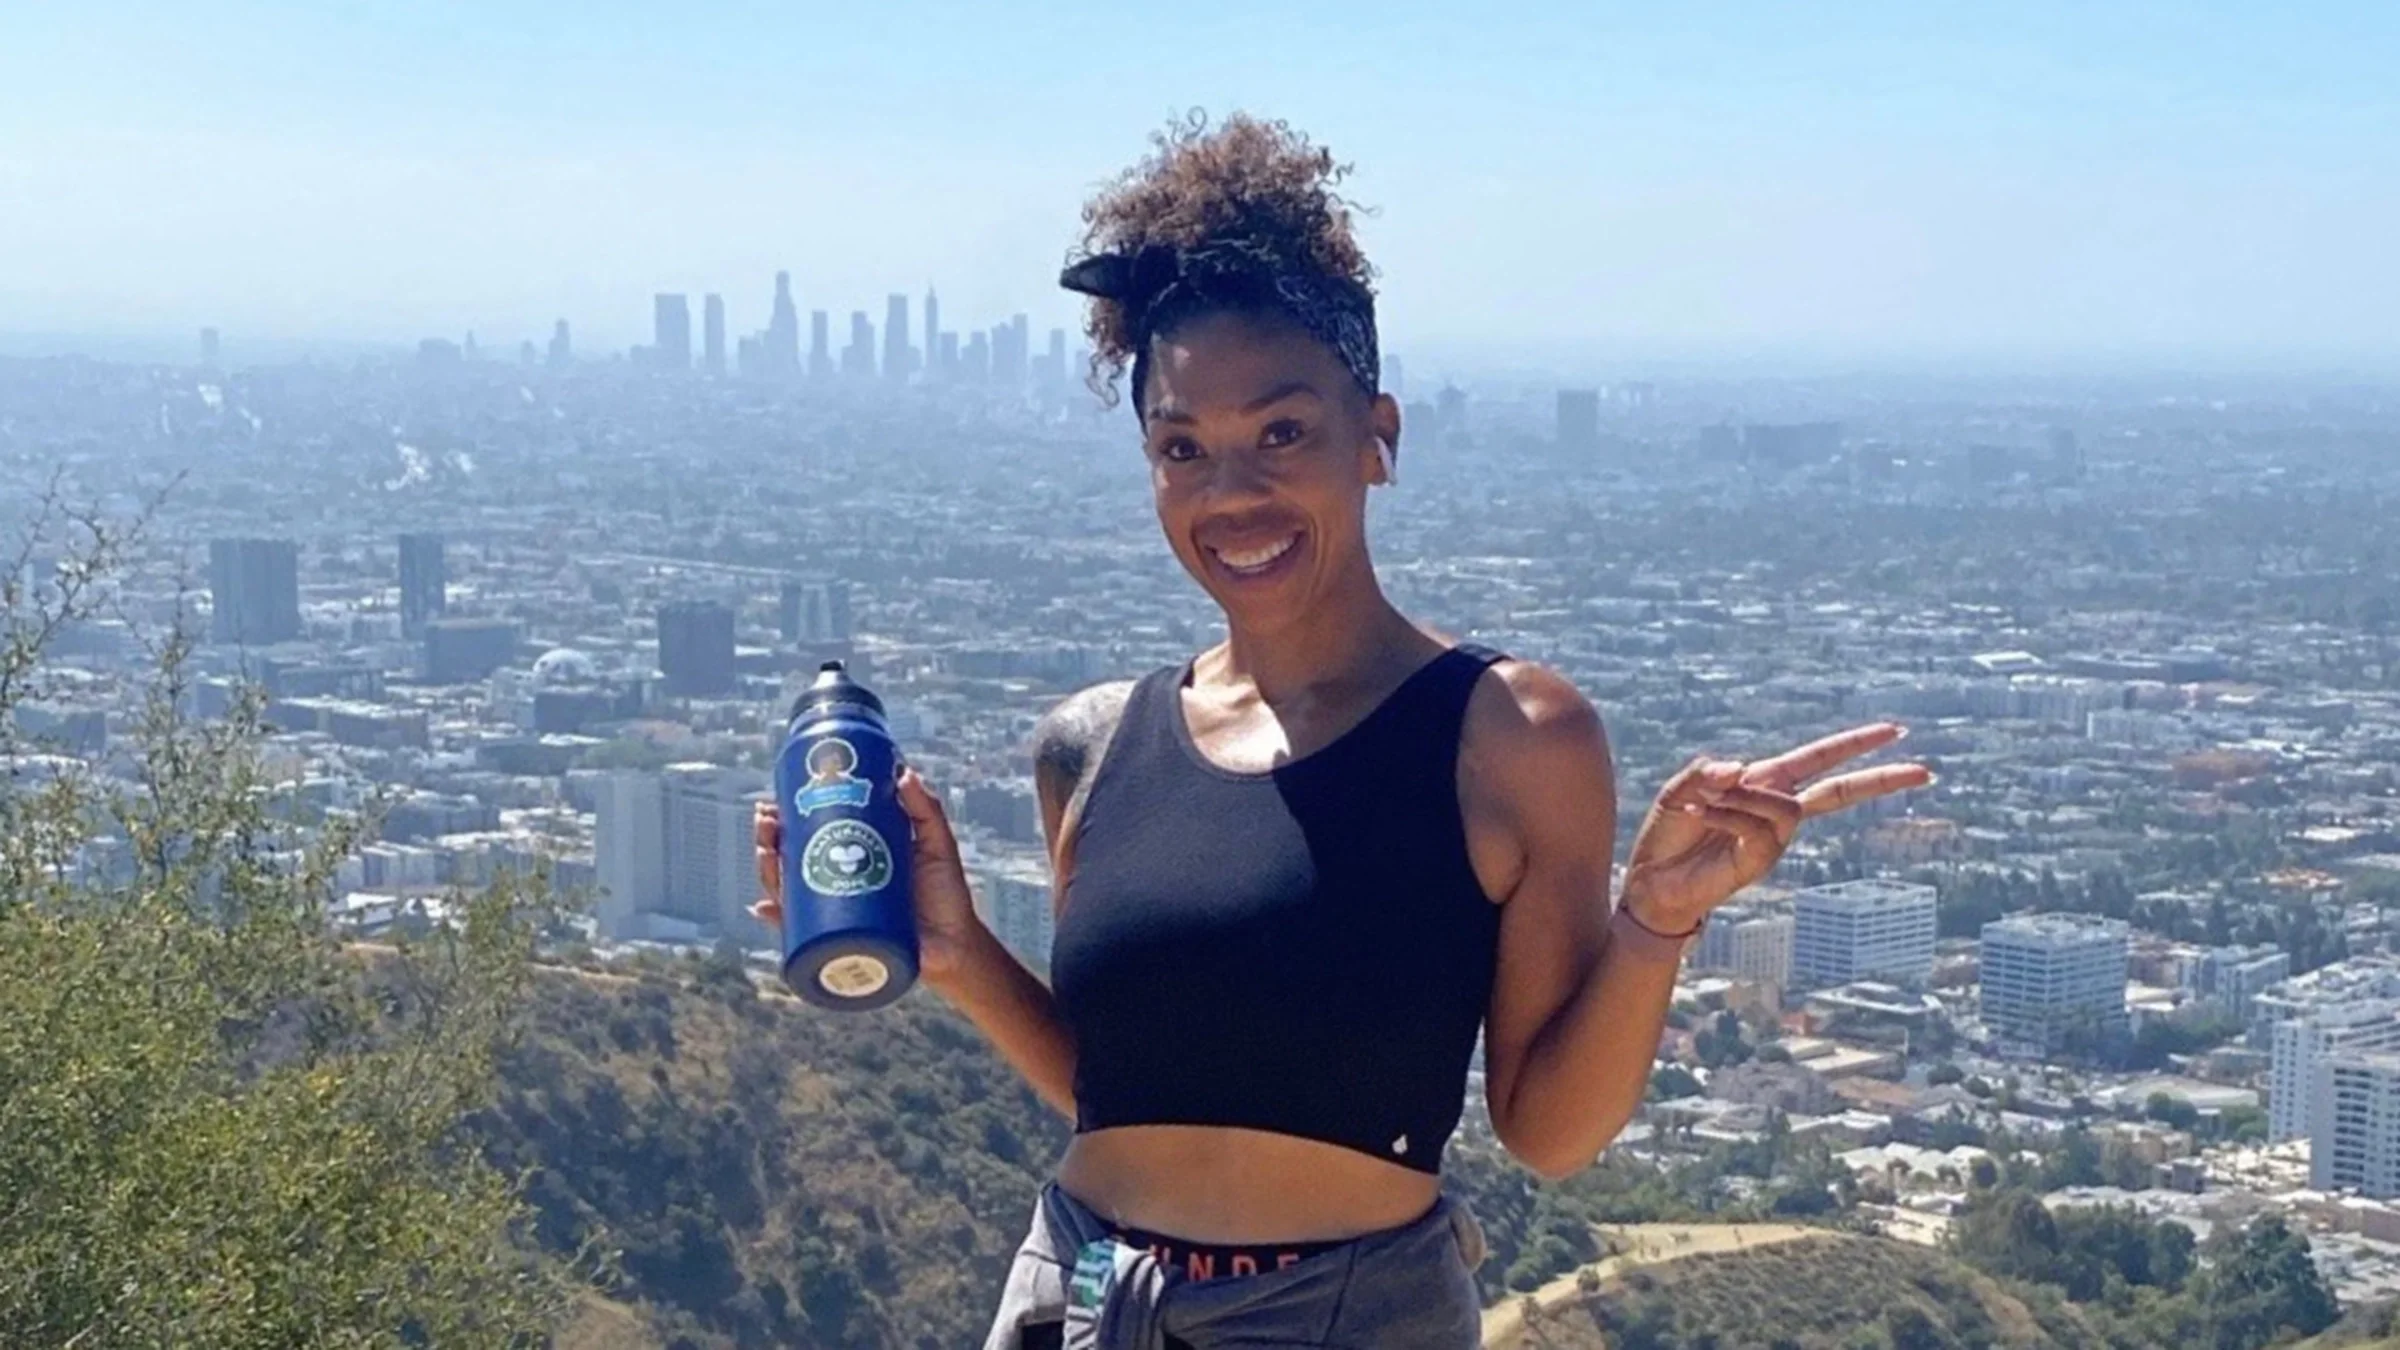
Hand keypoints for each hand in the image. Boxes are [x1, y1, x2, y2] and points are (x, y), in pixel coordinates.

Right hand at [752, 767, 985, 985]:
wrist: (956, 945)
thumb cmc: (946, 893)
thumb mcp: (937, 844)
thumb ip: (926, 808)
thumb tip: (903, 772)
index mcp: (851, 856)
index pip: (807, 834)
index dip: (783, 819)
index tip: (772, 801)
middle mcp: (836, 883)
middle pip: (787, 859)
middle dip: (767, 840)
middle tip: (767, 822)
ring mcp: (834, 914)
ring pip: (786, 890)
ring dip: (767, 870)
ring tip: (767, 852)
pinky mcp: (836, 941)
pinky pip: (798, 933)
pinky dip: (778, 919)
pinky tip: (764, 907)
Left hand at [1621, 724, 1933, 934]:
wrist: (1652, 881)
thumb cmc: (1670, 833)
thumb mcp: (1680, 789)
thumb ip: (1705, 771)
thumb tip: (1741, 768)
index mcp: (1764, 783)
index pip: (1820, 760)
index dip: (1855, 744)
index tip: (1895, 731)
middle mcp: (1777, 810)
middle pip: (1839, 790)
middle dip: (1880, 778)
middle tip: (1925, 771)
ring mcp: (1772, 839)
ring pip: (1783, 806)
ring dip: (1741, 798)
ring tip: (1699, 804)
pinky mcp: (1759, 861)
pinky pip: (1757, 828)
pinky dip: (1726, 815)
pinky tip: (1697, 814)